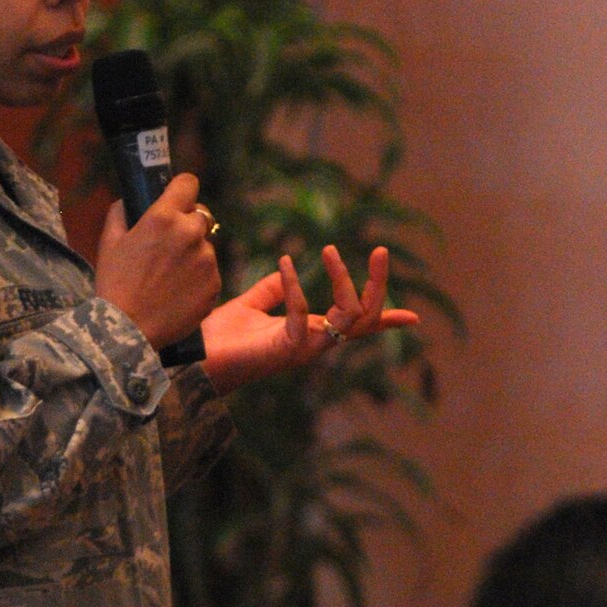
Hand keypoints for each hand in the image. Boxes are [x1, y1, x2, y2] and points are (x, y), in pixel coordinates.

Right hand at [94, 174, 221, 351]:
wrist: (128, 330)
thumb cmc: (115, 284)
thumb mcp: (109, 242)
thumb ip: (121, 212)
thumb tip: (130, 201)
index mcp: (163, 218)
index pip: (188, 183)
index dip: (181, 190)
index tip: (176, 199)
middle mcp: (190, 234)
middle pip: (201, 215)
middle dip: (187, 225)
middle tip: (168, 246)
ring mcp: (206, 260)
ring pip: (205, 246)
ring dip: (193, 254)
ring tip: (169, 277)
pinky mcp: (215, 284)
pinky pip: (210, 273)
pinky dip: (198, 279)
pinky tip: (177, 293)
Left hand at [200, 244, 420, 392]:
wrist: (191, 356)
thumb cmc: (219, 337)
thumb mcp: (252, 304)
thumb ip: (274, 290)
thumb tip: (290, 269)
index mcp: (310, 333)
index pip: (357, 327)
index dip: (386, 321)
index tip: (415, 318)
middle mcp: (313, 343)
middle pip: (365, 319)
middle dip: (379, 286)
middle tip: (380, 250)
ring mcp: (302, 349)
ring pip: (348, 319)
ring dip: (344, 281)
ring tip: (330, 250)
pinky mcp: (284, 350)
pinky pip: (304, 317)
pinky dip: (296, 288)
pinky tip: (285, 266)